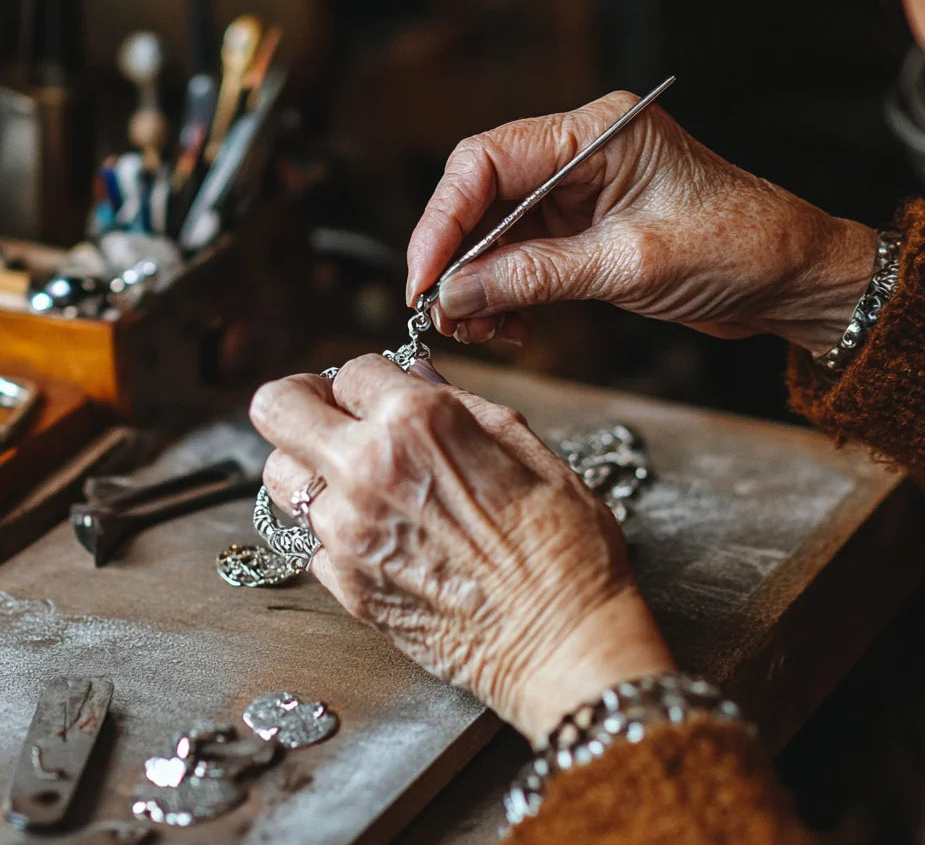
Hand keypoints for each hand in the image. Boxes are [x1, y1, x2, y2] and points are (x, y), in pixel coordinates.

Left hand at [250, 356, 673, 743]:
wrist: (562, 640)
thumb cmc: (561, 540)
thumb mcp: (523, 443)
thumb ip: (458, 402)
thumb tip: (415, 378)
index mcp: (417, 422)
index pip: (352, 369)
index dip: (371, 380)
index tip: (383, 394)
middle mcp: (366, 469)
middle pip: (276, 409)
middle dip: (303, 402)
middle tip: (334, 416)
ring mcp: (346, 533)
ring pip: (280, 476)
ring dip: (311, 467)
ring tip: (356, 479)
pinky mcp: (343, 586)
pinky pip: (310, 538)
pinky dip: (334, 529)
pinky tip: (382, 535)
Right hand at [407, 91, 876, 355]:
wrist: (796, 279)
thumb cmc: (739, 247)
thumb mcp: (629, 264)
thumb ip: (535, 275)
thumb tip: (455, 290)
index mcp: (595, 133)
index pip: (487, 160)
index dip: (444, 218)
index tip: (426, 276)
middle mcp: (582, 154)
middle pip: (485, 197)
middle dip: (460, 258)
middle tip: (444, 312)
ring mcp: (584, 194)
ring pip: (501, 233)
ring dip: (481, 282)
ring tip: (479, 328)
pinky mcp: (590, 231)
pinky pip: (527, 258)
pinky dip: (510, 292)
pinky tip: (509, 324)